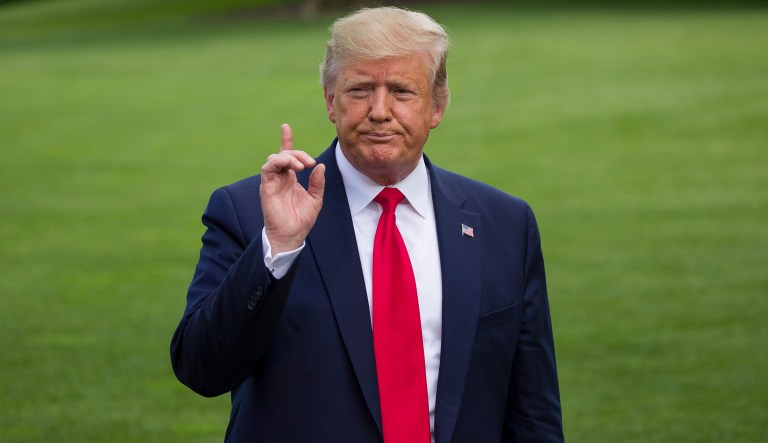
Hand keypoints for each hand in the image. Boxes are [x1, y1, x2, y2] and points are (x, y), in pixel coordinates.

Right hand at [260, 124, 325, 253]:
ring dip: (290, 157)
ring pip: (275, 158)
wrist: (292, 235)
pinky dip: (279, 162)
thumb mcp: (316, 198)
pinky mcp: (266, 187)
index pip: (286, 155)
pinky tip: (292, 167)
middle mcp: (280, 178)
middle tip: (310, 163)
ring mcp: (272, 181)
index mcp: (290, 179)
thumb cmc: (301, 219)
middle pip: (284, 154)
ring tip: (303, 166)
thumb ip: (317, 182)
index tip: (285, 127)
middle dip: (298, 153)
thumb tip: (320, 165)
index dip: (285, 140)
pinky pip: (267, 168)